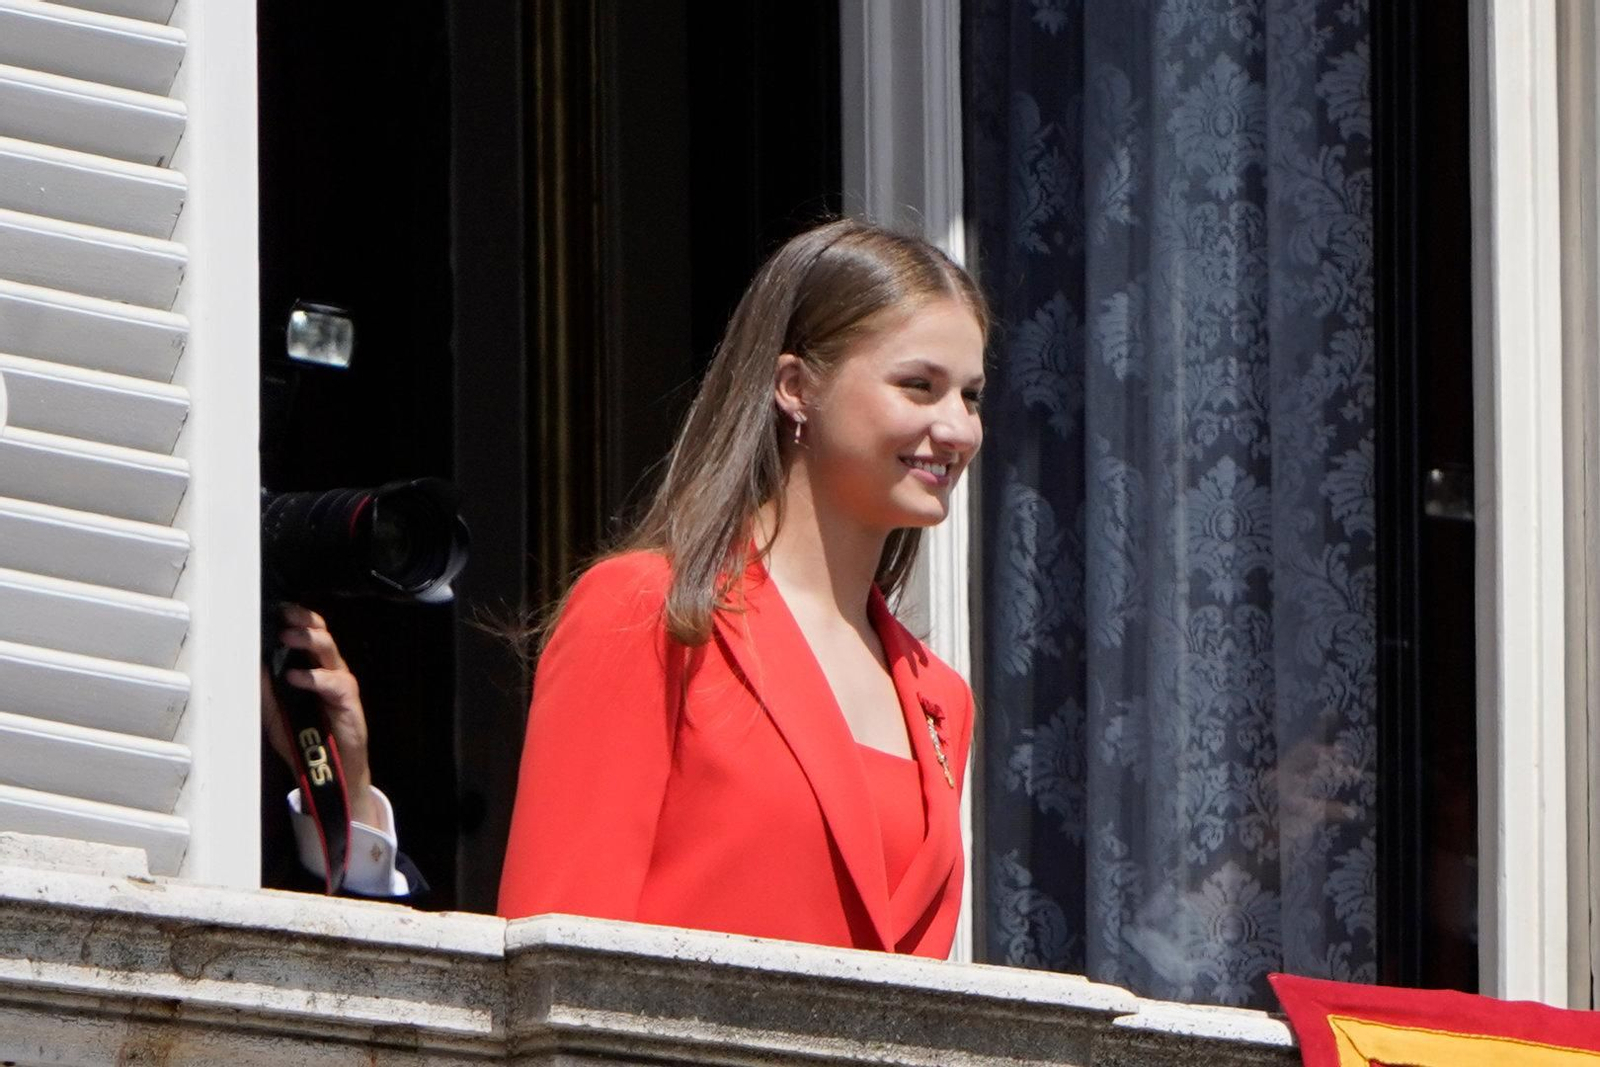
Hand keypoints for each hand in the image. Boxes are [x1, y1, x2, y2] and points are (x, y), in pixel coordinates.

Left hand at [260, 604, 384, 829]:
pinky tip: (297, 676)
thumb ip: (264, 689)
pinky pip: (335, 684)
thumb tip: (247, 663)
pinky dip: (315, 678)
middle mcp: (329, 672)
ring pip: (330, 652)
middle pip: (322, 634)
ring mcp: (341, 686)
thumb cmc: (305, 740)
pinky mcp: (349, 703)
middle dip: (303, 620)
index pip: (308, 635)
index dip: (294, 619)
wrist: (330, 774)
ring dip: (309, 640)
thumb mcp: (275, 712)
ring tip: (287, 636)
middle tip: (284, 613)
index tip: (276, 608)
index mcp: (313, 670)